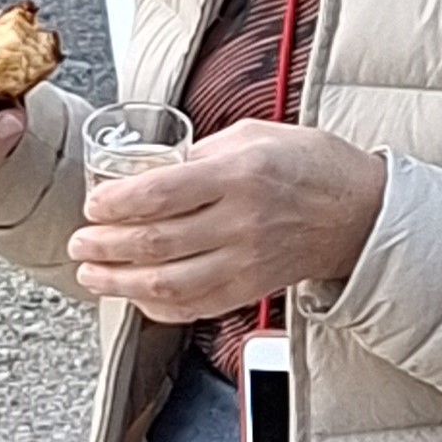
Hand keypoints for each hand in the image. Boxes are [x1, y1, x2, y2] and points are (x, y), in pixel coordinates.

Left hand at [66, 119, 385, 320]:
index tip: (93, 204)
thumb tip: (153, 169)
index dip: (114, 204)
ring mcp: (246, 261)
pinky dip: (158, 306)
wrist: (361, 212)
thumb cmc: (313, 166)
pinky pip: (194, 306)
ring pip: (166, 282)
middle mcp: (240, 221)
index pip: (158, 194)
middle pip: (154, 242)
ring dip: (119, 282)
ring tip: (93, 273)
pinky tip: (137, 296)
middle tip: (80, 242)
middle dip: (104, 245)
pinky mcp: (251, 288)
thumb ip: (202, 153)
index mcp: (238, 174)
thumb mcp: (256, 135)